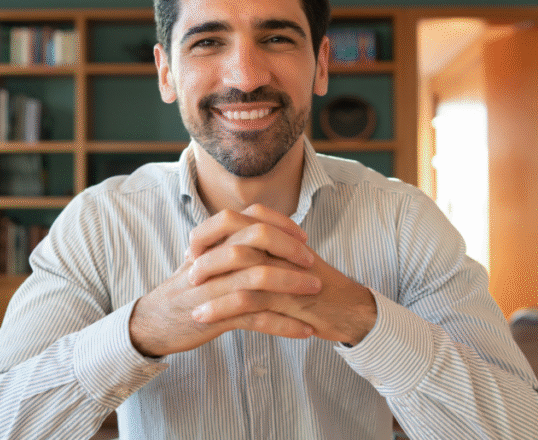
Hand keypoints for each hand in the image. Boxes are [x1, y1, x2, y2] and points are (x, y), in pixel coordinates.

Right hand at [128, 206, 320, 357]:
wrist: (153, 322)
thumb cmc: (187, 290)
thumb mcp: (204, 259)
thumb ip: (229, 242)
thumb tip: (263, 228)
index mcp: (212, 242)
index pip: (250, 217)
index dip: (280, 223)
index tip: (302, 237)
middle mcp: (213, 259)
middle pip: (256, 240)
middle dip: (289, 249)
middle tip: (312, 262)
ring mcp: (213, 288)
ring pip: (257, 278)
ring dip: (292, 284)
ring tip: (316, 290)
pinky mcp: (215, 317)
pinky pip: (255, 318)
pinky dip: (284, 324)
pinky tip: (304, 331)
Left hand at [188, 205, 377, 346]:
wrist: (350, 310)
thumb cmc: (319, 287)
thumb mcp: (291, 262)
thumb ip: (267, 250)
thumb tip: (233, 247)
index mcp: (280, 236)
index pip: (241, 218)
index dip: (212, 229)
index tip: (193, 247)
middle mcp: (282, 247)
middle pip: (235, 234)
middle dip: (205, 250)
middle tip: (187, 268)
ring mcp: (285, 270)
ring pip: (239, 265)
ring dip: (209, 280)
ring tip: (189, 297)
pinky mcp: (287, 298)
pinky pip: (248, 300)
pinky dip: (221, 309)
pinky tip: (203, 319)